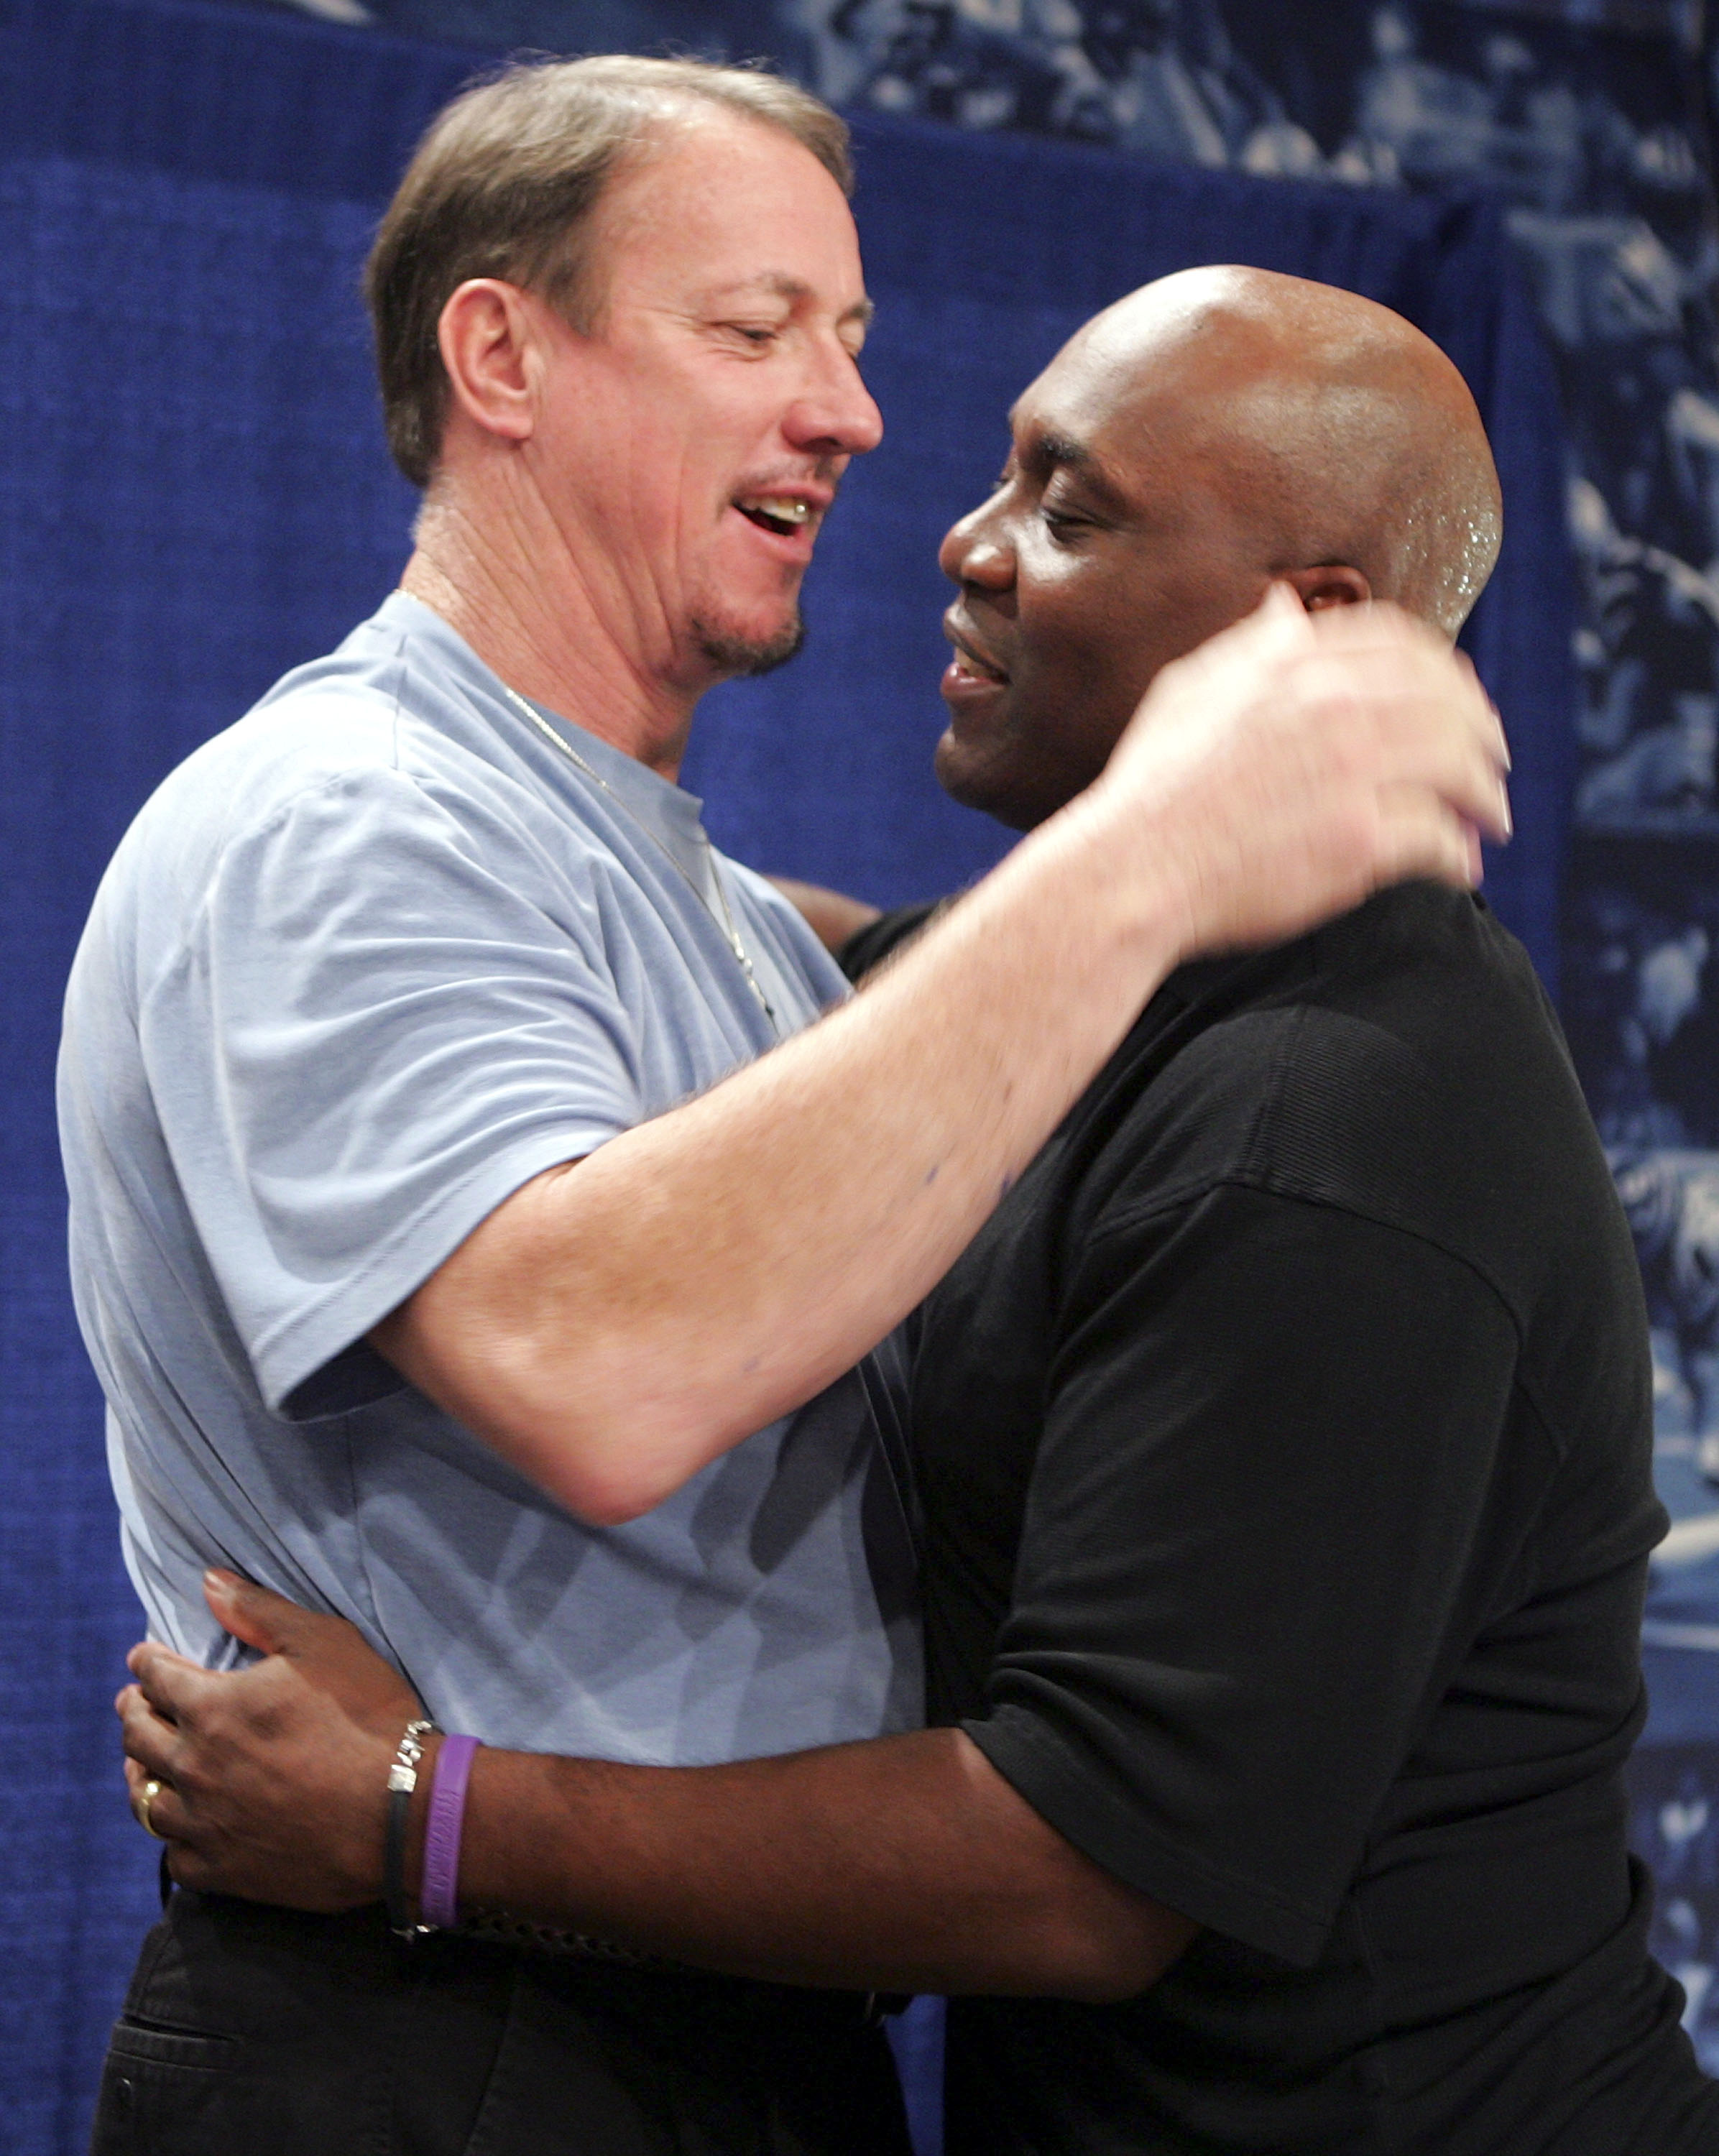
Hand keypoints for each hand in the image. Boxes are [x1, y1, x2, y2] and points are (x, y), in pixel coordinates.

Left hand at [117, 1569, 421, 1908]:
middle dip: (132, 1710)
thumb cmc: (367, 1717)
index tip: (141, 1658)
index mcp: (212, 1707)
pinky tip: (181, 1825)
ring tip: (141, 1762)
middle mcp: (194, 1766)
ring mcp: (204, 1823)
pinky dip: (171, 1835)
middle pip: (137, 1735)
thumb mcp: (324, 1643)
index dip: (146, 1663)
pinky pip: (174, 1854)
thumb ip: (260, 1612)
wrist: (401, 1811)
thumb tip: (209, 1583)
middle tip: (132, 1703)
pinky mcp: (222, 1870)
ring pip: (144, 1799)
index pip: (156, 1678)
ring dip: (138, 1772)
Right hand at [1094, 583, 1512, 957]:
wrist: (1132, 868)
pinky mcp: (1361, 841)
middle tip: (1492, 762)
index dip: (1443, 673)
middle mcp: (1334, 706)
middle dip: (1481, 734)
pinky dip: (1458, 853)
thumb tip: (1286, 608)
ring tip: (1489, 816)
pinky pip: (1439, 839)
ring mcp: (1353, 772)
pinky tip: (1461, 864)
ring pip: (1459, 768)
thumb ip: (1249, 649)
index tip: (1459, 700)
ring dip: (1484, 793)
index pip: (1404, 645)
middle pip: (1447, 704)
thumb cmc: (1151, 789)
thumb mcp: (1189, 692)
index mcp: (1295, 664)